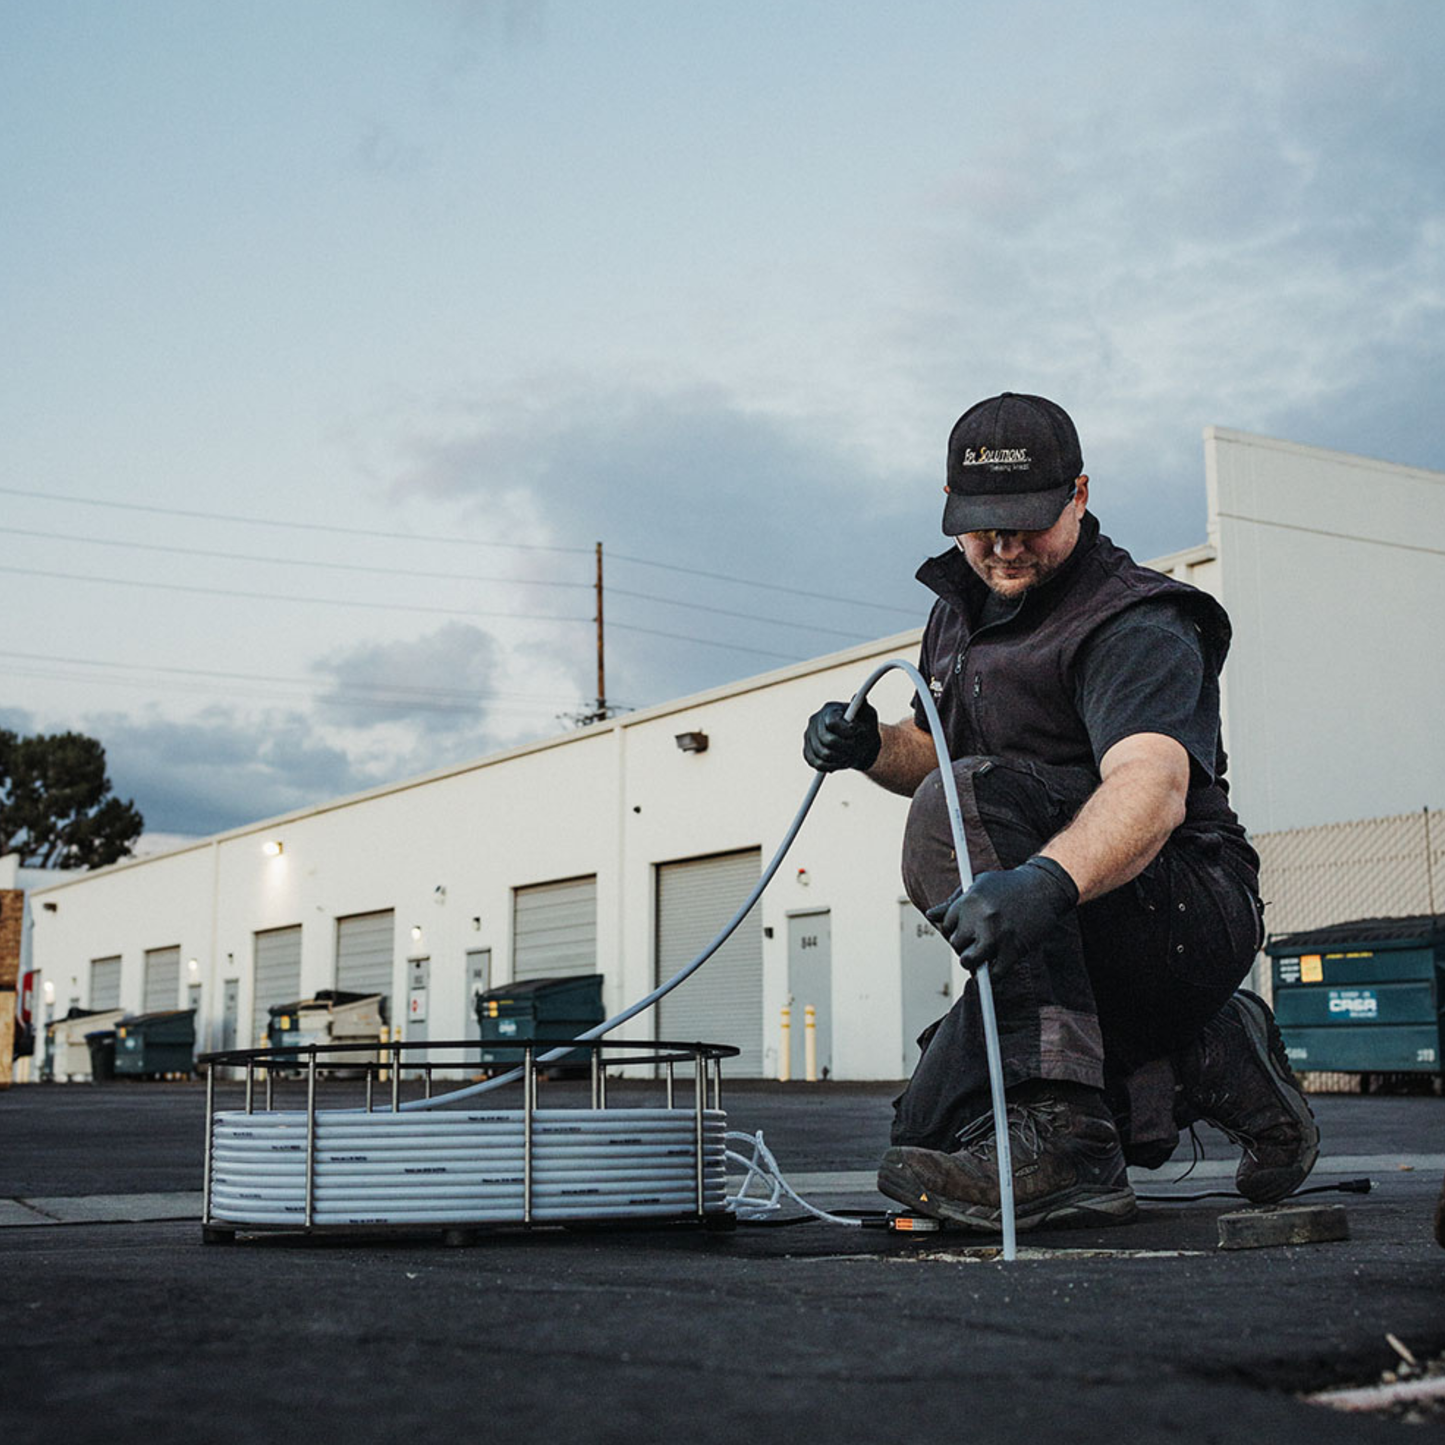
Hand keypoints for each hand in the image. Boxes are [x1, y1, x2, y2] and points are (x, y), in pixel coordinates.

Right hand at [803, 699, 880, 772]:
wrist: (857, 742)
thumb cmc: (864, 726)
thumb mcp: (869, 715)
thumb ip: (864, 707)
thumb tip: (859, 698)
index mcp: (829, 709)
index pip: (832, 722)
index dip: (846, 731)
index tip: (856, 734)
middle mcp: (815, 721)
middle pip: (827, 740)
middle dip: (845, 747)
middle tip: (856, 748)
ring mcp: (809, 737)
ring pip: (823, 754)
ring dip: (840, 758)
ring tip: (850, 755)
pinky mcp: (807, 751)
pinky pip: (817, 764)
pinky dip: (831, 766)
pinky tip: (840, 761)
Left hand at [925, 856, 1078, 976]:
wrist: (1044, 886)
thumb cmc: (1009, 885)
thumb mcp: (979, 883)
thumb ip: (954, 901)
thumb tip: (931, 915)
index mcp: (969, 900)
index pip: (946, 924)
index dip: (953, 929)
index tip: (963, 930)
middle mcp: (980, 918)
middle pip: (955, 943)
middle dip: (962, 944)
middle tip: (974, 942)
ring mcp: (996, 935)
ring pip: (969, 961)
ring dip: (972, 963)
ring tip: (978, 958)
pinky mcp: (1013, 949)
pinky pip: (994, 973)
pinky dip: (992, 976)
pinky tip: (994, 970)